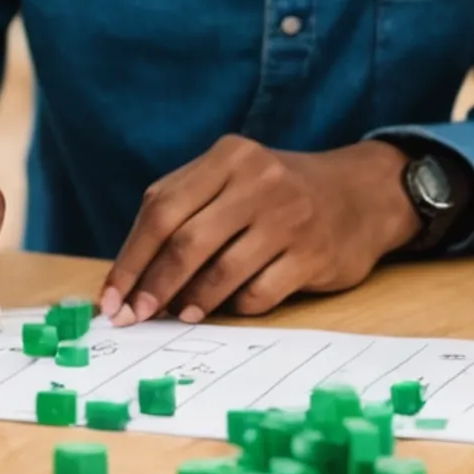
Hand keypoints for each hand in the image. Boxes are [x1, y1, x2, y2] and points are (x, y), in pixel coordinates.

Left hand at [100, 136, 414, 325]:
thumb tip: (133, 274)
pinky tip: (224, 308)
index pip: (161, 208)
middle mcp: (258, 180)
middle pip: (185, 241)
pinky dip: (233, 306)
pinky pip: (258, 293)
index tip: (111, 297)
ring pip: (220, 272)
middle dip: (152, 287)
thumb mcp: (234, 177)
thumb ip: (185, 208)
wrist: (362, 194)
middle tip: (134, 317)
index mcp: (228, 156)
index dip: (131, 258)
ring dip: (191, 302)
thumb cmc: (278, 193)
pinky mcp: (313, 254)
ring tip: (180, 314)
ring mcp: (289, 217)